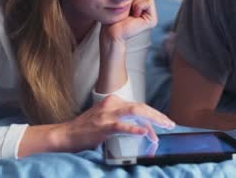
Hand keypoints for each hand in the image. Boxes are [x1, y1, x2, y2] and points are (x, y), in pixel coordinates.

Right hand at [55, 95, 174, 152]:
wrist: (65, 134)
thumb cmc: (86, 129)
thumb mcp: (106, 119)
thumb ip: (123, 120)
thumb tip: (143, 128)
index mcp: (114, 100)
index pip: (139, 106)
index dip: (153, 115)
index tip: (163, 124)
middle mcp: (112, 104)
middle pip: (141, 107)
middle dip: (158, 116)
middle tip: (170, 124)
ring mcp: (107, 114)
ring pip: (135, 112)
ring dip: (152, 120)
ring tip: (164, 126)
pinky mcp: (102, 125)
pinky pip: (121, 126)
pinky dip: (134, 129)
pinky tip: (144, 132)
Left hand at [104, 0, 157, 43]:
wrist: (111, 30)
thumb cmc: (114, 14)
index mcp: (145, 4)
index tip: (127, 1)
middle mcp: (150, 10)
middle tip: (128, 8)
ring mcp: (152, 16)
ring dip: (135, 1)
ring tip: (130, 12)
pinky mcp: (152, 20)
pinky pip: (148, 1)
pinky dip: (138, 5)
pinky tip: (134, 15)